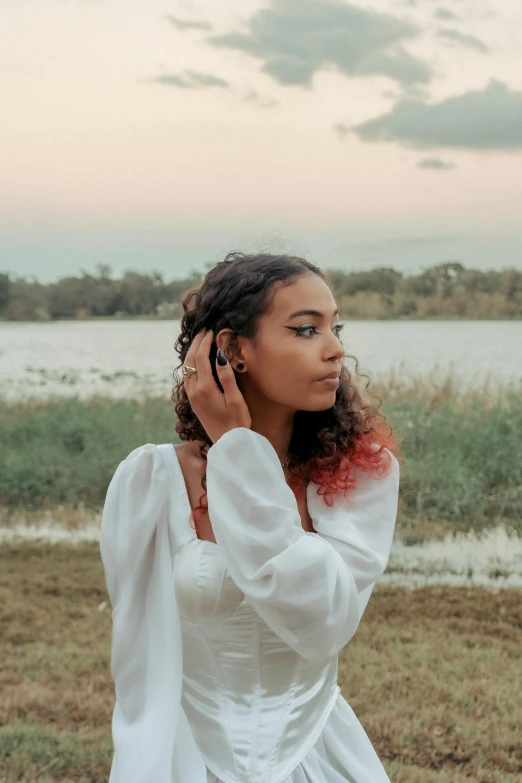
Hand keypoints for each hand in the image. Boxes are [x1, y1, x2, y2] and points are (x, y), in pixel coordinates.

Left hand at [183, 328, 251, 443]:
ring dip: (191, 353)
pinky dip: (191, 364)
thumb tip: (219, 354)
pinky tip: (197, 360)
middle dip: (196, 344)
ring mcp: (192, 397)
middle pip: (190, 361)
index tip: (211, 331)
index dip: (205, 343)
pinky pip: (188, 377)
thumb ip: (227, 376)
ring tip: (200, 341)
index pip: (200, 359)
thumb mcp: (236, 399)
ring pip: (186, 369)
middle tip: (203, 330)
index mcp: (205, 389)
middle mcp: (194, 392)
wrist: (228, 444)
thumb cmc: (238, 423)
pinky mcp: (193, 402)